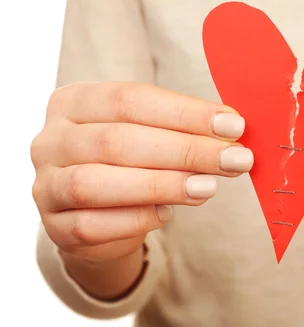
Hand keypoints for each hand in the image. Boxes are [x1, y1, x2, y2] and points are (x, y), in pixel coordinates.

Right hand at [31, 82, 252, 264]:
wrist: (100, 213)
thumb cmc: (132, 162)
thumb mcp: (151, 134)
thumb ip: (182, 128)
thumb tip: (232, 130)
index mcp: (74, 102)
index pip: (131, 99)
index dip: (186, 113)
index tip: (234, 126)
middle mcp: (51, 140)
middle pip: (117, 140)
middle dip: (185, 150)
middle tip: (235, 160)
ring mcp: (46, 185)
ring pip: (97, 182)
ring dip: (162, 184)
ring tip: (208, 188)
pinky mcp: (55, 227)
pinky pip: (92, 225)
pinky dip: (136, 219)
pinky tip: (168, 214)